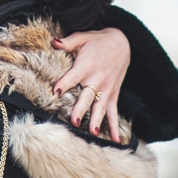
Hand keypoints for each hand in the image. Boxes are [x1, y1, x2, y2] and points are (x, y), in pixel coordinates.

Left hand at [52, 28, 129, 142]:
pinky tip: (116, 141)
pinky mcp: (113, 95)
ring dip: (97, 120)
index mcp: (86, 66)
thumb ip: (68, 41)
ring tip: (92, 132)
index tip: (56, 90)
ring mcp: (106, 89)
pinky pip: (114, 113)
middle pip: (87, 97)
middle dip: (81, 109)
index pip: (73, 76)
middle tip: (74, 121)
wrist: (123, 42)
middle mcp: (97, 79)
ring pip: (100, 107)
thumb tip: (54, 42)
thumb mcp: (83, 37)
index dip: (64, 83)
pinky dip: (115, 127)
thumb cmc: (98, 41)